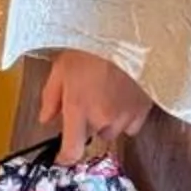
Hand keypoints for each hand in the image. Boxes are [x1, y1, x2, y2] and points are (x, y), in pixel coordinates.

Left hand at [38, 49, 151, 167]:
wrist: (127, 32)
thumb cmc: (90, 46)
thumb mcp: (61, 67)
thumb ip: (51, 98)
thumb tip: (45, 119)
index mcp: (78, 108)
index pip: (72, 150)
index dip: (66, 158)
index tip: (62, 158)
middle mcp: (103, 117)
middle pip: (94, 134)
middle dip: (90, 122)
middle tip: (90, 98)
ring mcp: (126, 115)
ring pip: (114, 130)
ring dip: (109, 120)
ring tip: (108, 93)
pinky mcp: (144, 109)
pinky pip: (133, 125)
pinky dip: (128, 116)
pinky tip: (125, 95)